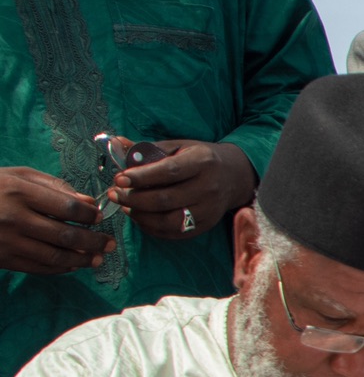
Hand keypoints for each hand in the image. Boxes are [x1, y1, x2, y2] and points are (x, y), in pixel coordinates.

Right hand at [0, 165, 110, 274]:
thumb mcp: (17, 175)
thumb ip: (53, 186)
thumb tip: (86, 201)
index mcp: (19, 192)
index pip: (67, 207)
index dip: (89, 214)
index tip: (98, 217)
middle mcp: (14, 218)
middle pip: (66, 234)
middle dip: (94, 241)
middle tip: (110, 243)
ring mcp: (8, 241)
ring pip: (55, 256)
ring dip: (82, 259)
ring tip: (98, 258)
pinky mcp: (3, 259)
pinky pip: (39, 267)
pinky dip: (61, 269)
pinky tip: (74, 265)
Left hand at [108, 139, 254, 239]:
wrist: (235, 176)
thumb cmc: (200, 159)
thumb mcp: (179, 146)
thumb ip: (148, 149)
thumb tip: (116, 144)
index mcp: (202, 162)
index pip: (169, 172)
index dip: (141, 177)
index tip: (119, 178)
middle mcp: (208, 187)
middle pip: (165, 199)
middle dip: (134, 199)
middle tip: (115, 194)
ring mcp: (209, 209)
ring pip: (168, 220)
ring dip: (140, 215)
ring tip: (125, 206)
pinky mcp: (206, 225)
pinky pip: (174, 232)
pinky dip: (152, 227)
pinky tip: (140, 217)